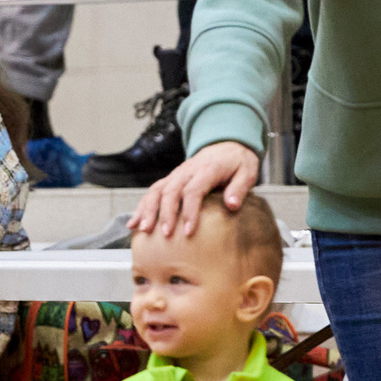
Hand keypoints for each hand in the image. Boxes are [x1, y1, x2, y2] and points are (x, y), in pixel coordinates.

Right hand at [132, 140, 260, 239]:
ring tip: (143, 229)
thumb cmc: (237, 163)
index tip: (188, 231)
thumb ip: (240, 187)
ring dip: (148, 210)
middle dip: (165, 214)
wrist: (226, 146)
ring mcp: (176, 174)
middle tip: (165, 235)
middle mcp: (187, 171)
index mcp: (207, 169)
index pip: (193, 190)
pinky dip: (141, 207)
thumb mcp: (247, 171)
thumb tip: (232, 205)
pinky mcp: (170, 179)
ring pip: (156, 190)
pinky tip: (133, 223)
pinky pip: (152, 191)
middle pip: (170, 191)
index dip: (189, 211)